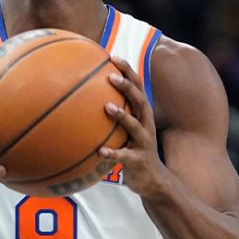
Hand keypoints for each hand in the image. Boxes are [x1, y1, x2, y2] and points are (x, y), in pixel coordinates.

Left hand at [100, 58, 166, 197]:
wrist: (154, 181)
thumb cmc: (133, 150)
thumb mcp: (126, 131)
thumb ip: (113, 115)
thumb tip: (85, 98)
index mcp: (142, 114)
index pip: (137, 87)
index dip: (128, 71)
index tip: (113, 57)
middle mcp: (146, 125)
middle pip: (139, 101)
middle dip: (127, 86)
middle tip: (110, 76)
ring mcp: (143, 143)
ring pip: (134, 126)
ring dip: (121, 115)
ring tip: (106, 107)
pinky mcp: (138, 161)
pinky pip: (124, 157)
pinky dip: (112, 154)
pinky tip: (99, 152)